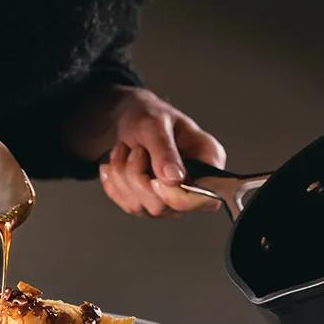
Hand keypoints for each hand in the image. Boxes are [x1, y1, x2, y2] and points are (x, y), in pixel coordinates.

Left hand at [97, 86, 226, 216]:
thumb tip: (175, 180)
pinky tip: (120, 163)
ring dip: (122, 175)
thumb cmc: (151, 116)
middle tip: (137, 150)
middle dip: (137, 176)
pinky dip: (114, 181)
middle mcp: (192, 187)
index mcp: (208, 162)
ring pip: (138, 206)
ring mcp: (169, 200)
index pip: (202, 198)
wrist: (134, 119)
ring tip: (128, 151)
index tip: (155, 179)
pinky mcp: (147, 204)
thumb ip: (165, 151)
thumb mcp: (155, 124)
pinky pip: (125, 204)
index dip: (175, 196)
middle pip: (162, 207)